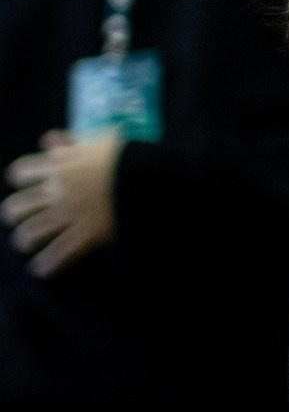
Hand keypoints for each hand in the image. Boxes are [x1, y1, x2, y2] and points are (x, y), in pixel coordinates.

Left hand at [5, 131, 121, 277]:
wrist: (150, 178)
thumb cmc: (128, 157)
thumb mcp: (99, 141)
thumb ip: (70, 141)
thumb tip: (47, 141)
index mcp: (60, 165)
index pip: (21, 172)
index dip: (19, 178)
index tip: (23, 183)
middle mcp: (58, 190)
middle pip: (18, 206)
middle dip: (14, 214)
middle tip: (20, 218)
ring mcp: (69, 213)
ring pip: (32, 231)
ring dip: (24, 239)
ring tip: (26, 243)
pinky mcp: (85, 233)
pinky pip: (59, 253)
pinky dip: (48, 264)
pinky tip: (40, 270)